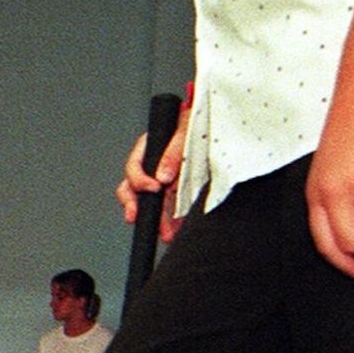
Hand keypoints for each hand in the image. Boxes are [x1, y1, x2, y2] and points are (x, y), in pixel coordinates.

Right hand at [116, 102, 190, 243]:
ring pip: (149, 202)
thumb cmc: (200, 121)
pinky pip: (169, 207)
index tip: (153, 188)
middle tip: (138, 216)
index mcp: (149, 148)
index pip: (134, 167)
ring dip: (156, 219)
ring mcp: (163, 179)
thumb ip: (173, 152)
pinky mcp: (177, 190)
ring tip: (165, 232)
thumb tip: (162, 176)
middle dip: (136, 205)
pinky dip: (172, 219)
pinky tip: (176, 228)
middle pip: (133, 188)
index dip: (139, 179)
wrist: (220, 122)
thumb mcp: (186, 130)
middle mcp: (152, 164)